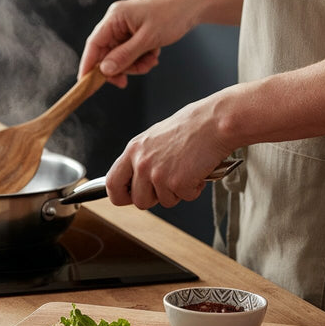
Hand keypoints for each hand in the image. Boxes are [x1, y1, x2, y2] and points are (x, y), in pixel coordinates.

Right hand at [78, 0, 195, 86]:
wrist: (191, 6)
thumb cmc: (170, 16)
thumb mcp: (148, 40)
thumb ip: (125, 55)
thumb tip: (104, 70)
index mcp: (115, 17)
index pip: (94, 44)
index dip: (88, 64)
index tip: (84, 83)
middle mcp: (116, 21)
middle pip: (107, 52)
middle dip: (120, 67)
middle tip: (128, 81)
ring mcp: (125, 27)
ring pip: (120, 55)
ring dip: (134, 64)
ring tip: (151, 61)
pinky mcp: (134, 32)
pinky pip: (130, 52)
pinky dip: (140, 58)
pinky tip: (153, 55)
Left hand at [103, 93, 233, 209]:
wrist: (212, 123)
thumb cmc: (189, 127)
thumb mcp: (154, 139)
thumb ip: (142, 158)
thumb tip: (136, 179)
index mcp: (133, 150)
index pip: (112, 183)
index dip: (121, 195)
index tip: (130, 196)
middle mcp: (141, 162)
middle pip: (139, 201)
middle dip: (156, 198)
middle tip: (170, 183)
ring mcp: (158, 174)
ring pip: (164, 202)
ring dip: (178, 192)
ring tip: (186, 170)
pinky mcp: (177, 183)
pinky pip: (185, 198)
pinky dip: (194, 189)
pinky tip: (197, 170)